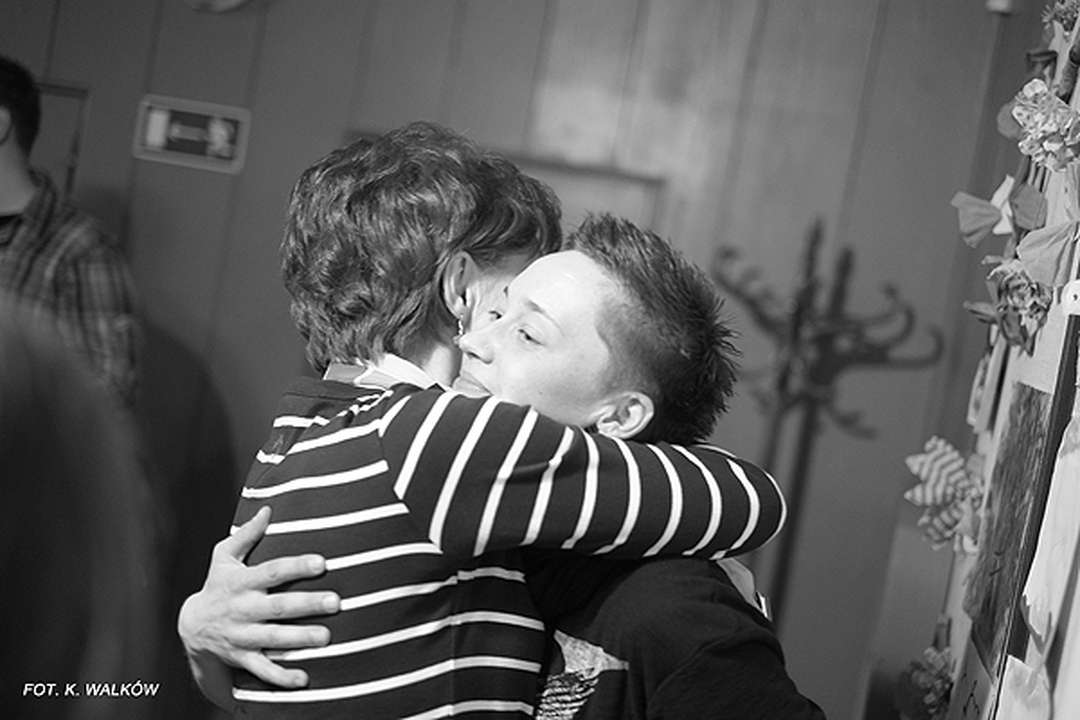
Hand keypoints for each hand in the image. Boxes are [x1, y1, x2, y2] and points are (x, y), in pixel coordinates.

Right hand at [177, 506, 340, 701]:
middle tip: (336, 602)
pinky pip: (264, 670)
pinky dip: (282, 677)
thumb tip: (267, 508)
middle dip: (306, 605)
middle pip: (278, 607)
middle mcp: (243, 610)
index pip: (272, 571)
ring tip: (326, 637)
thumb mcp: (223, 558)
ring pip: (273, 639)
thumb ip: (246, 534)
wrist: (191, 629)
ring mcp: (243, 636)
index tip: (322, 563)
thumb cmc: (217, 586)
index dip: (296, 566)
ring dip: (299, 639)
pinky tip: (305, 679)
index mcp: (242, 583)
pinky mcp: (243, 659)